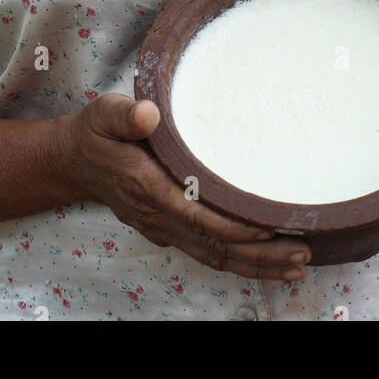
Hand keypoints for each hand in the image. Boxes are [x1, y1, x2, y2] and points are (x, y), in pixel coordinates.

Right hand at [65, 93, 311, 280]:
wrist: (77, 163)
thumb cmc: (97, 133)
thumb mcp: (103, 114)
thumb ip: (124, 114)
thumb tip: (148, 114)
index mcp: (146, 186)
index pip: (193, 213)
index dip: (230, 224)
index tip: (266, 225)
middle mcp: (159, 215)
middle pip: (213, 245)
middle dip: (258, 255)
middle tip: (302, 254)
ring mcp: (165, 228)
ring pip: (215, 255)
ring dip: (256, 265)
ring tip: (298, 265)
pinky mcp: (172, 230)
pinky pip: (209, 252)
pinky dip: (241, 261)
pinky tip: (269, 262)